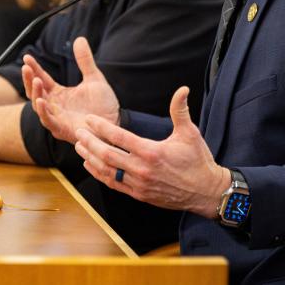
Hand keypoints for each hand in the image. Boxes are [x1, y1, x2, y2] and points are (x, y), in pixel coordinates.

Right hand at [22, 37, 119, 143]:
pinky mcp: (62, 129)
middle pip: (35, 92)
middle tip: (26, 66)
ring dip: (35, 93)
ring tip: (36, 80)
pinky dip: (43, 111)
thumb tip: (80, 38)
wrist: (115, 123)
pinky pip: (48, 121)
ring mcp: (57, 118)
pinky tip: (41, 100)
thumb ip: (85, 60)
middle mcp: (54, 105)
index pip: (41, 79)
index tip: (27, 57)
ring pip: (39, 106)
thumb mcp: (94, 78)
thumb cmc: (103, 105)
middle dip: (29, 79)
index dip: (34, 68)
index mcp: (58, 94)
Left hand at [74, 86, 229, 217]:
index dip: (101, 127)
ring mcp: (139, 184)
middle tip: (78, 131)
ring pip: (107, 171)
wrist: (206, 192)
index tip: (89, 119)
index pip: (119, 137)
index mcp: (152, 152)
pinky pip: (113, 184)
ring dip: (91, 158)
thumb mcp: (190, 133)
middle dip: (90, 142)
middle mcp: (142, 169)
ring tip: (79, 146)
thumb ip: (180, 110)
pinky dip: (99, 174)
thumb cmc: (198, 160)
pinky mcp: (139, 194)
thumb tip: (182, 89)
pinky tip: (91, 165)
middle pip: (107, 154)